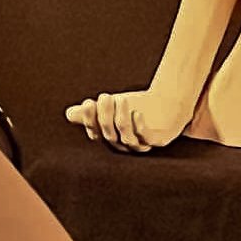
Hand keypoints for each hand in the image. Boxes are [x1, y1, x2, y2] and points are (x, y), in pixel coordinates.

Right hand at [64, 88, 191, 152]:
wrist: (169, 103)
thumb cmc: (139, 105)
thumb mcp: (114, 106)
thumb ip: (94, 110)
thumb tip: (70, 114)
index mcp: (112, 137)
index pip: (95, 132)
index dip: (90, 120)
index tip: (88, 102)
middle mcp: (124, 144)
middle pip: (109, 134)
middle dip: (104, 115)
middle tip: (105, 96)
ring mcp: (141, 144)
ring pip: (125, 136)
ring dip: (121, 118)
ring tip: (121, 99)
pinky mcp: (157, 140)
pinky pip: (146, 137)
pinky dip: (139, 126)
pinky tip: (137, 113)